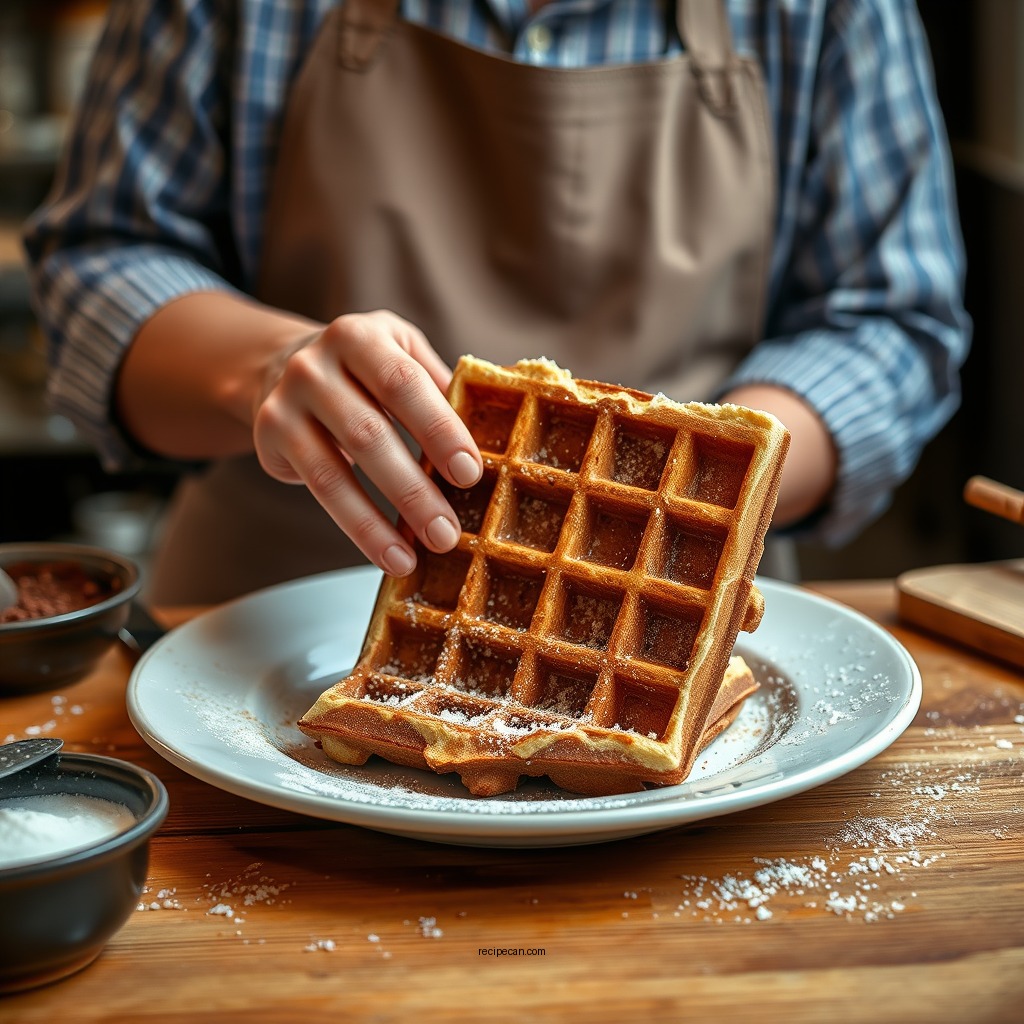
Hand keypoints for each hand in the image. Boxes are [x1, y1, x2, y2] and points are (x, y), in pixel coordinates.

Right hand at [252, 310, 482, 575]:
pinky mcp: (270, 436)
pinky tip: (386, 551)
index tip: (470, 474)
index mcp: (361, 337)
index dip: (439, 430)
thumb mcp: (402, 358)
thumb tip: (502, 439)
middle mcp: (315, 364)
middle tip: (447, 534)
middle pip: (369, 433)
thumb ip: (441, 390)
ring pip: (334, 471)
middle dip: (412, 489)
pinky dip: (355, 526)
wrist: (281, 365)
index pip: (404, 384)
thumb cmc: (366, 371)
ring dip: (376, 523)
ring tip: (413, 558)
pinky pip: (316, 489)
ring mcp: (287, 402)